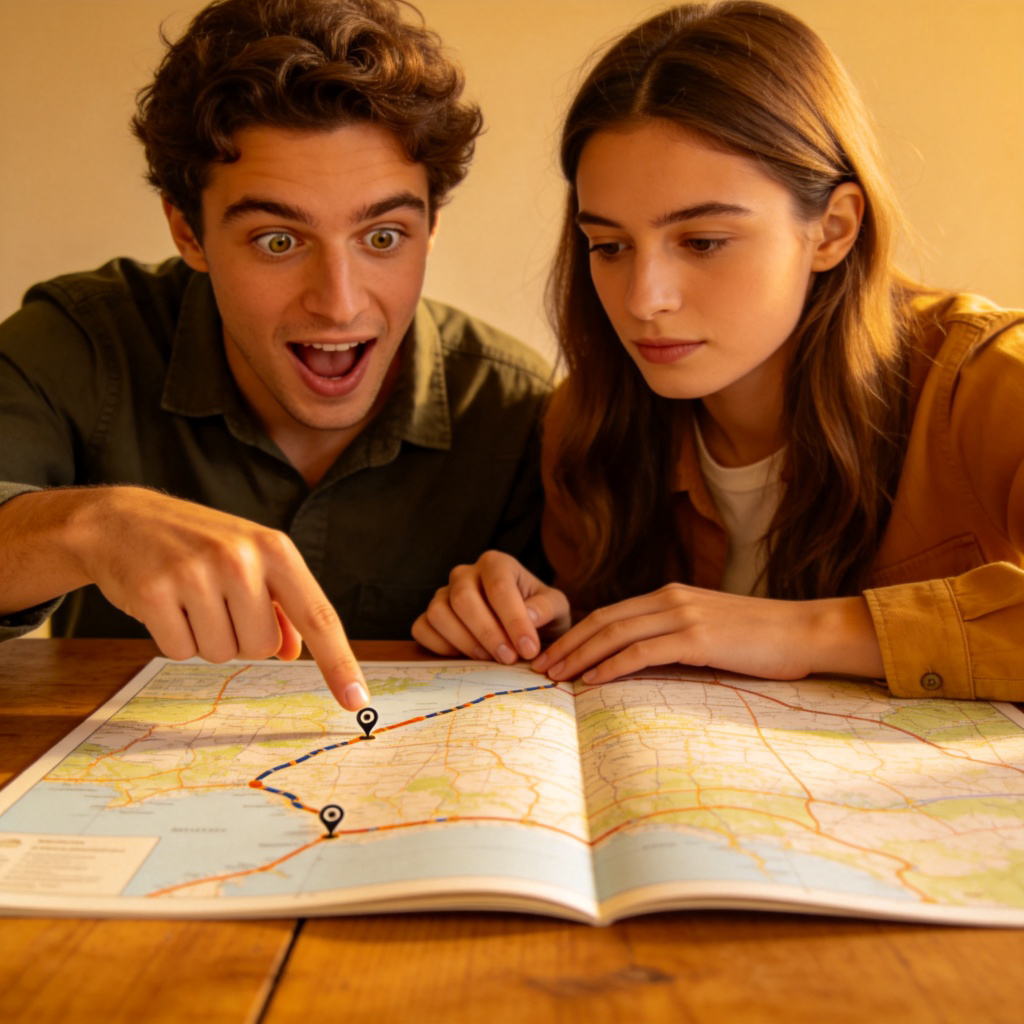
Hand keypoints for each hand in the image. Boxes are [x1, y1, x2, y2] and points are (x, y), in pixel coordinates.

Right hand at [2, 487, 369, 709]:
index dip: (339, 662)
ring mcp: (196, 574)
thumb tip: (296, 652)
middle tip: (217, 603)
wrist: (124, 520)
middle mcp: (241, 559)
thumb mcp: (252, 561)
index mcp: (276, 550)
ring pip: (222, 655)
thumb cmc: (200, 545)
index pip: (317, 616)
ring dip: (206, 638)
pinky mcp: (154, 592)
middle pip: (263, 649)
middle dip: (241, 638)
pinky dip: (174, 638)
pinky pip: (179, 651)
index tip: (358, 700)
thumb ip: (281, 607)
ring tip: (190, 599)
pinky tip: (165, 604)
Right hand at [412, 550, 570, 663]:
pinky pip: (421, 629)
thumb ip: (546, 608)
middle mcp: (465, 574)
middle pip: (463, 599)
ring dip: (465, 642)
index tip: (529, 649)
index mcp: (496, 563)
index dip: (513, 620)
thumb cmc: (539, 614)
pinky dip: (440, 646)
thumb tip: (529, 616)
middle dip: (487, 633)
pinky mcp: (429, 617)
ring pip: (439, 613)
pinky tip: (466, 658)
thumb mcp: (555, 608)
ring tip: (491, 659)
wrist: (522, 628)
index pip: (498, 587)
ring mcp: (443, 594)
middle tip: (509, 658)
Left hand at [530, 583, 884, 683]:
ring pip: (616, 633)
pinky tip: (593, 680)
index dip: (577, 634)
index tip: (554, 654)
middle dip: (568, 644)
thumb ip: (675, 637)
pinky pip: (642, 652)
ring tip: (556, 677)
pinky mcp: (697, 637)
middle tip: (541, 668)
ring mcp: (683, 615)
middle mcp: (671, 599)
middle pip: (603, 620)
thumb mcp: (710, 630)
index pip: (610, 613)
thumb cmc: (761, 639)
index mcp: (671, 595)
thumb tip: (641, 663)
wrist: (806, 631)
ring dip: (580, 656)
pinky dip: (612, 665)